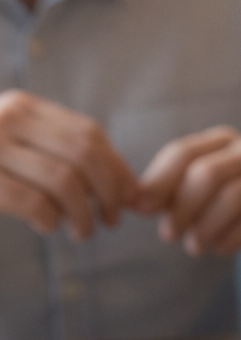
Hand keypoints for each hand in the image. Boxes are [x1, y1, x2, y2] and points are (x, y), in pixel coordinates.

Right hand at [0, 90, 139, 238]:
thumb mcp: (16, 146)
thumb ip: (60, 155)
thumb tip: (130, 189)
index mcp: (22, 107)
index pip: (89, 134)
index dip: (117, 169)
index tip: (128, 198)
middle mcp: (6, 118)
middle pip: (85, 155)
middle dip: (109, 192)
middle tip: (112, 221)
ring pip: (64, 180)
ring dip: (84, 213)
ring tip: (83, 232)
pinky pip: (31, 201)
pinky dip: (50, 219)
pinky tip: (49, 227)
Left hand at [136, 127, 240, 264]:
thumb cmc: (235, 215)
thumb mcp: (197, 201)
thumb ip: (167, 196)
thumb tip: (132, 200)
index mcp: (226, 141)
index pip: (184, 152)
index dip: (158, 182)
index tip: (139, 210)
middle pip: (207, 172)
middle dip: (182, 207)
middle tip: (167, 236)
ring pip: (232, 197)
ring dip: (205, 227)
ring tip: (194, 248)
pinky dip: (230, 239)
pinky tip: (221, 250)